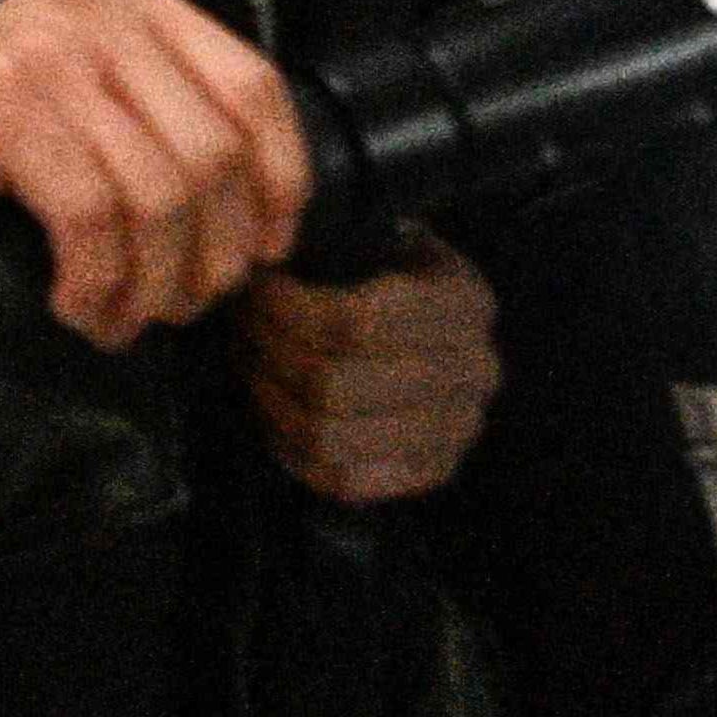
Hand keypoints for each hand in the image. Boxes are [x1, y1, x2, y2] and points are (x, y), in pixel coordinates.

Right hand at [0, 0, 305, 349]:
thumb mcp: (75, 106)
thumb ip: (152, 122)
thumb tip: (252, 209)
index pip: (250, 85)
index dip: (279, 180)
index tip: (268, 245)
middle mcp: (86, 8)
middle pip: (212, 152)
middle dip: (208, 254)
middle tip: (175, 304)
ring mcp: (38, 50)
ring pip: (158, 193)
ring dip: (149, 283)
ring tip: (118, 315)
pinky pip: (91, 215)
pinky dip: (94, 280)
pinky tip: (75, 302)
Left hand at [240, 247, 500, 506]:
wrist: (441, 325)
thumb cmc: (394, 268)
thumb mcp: (382, 236)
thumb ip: (341, 243)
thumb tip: (266, 258)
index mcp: (465, 303)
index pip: (354, 323)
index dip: (284, 309)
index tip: (254, 289)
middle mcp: (476, 372)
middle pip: (333, 385)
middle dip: (268, 354)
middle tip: (241, 326)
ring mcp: (458, 430)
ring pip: (327, 436)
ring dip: (268, 399)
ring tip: (248, 361)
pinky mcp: (432, 471)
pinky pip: (340, 480)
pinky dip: (289, 446)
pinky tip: (272, 405)